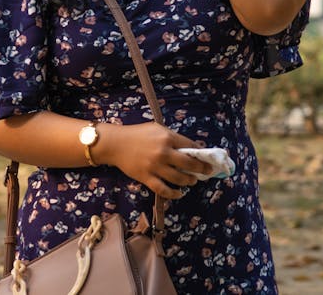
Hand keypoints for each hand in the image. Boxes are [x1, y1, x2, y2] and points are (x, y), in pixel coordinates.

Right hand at [99, 121, 213, 199]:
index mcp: (167, 137)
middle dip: (201, 169)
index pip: (190, 146)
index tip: (206, 158)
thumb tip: (189, 147)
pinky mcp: (146, 178)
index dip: (201, 153)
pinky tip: (179, 193)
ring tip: (192, 181)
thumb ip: (172, 137)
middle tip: (207, 171)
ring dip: (189, 181)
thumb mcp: (156, 128)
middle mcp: (163, 152)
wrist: (116, 144)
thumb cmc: (137, 134)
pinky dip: (174, 194)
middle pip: (189, 164)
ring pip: (179, 178)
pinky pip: (164, 190)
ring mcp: (155, 166)